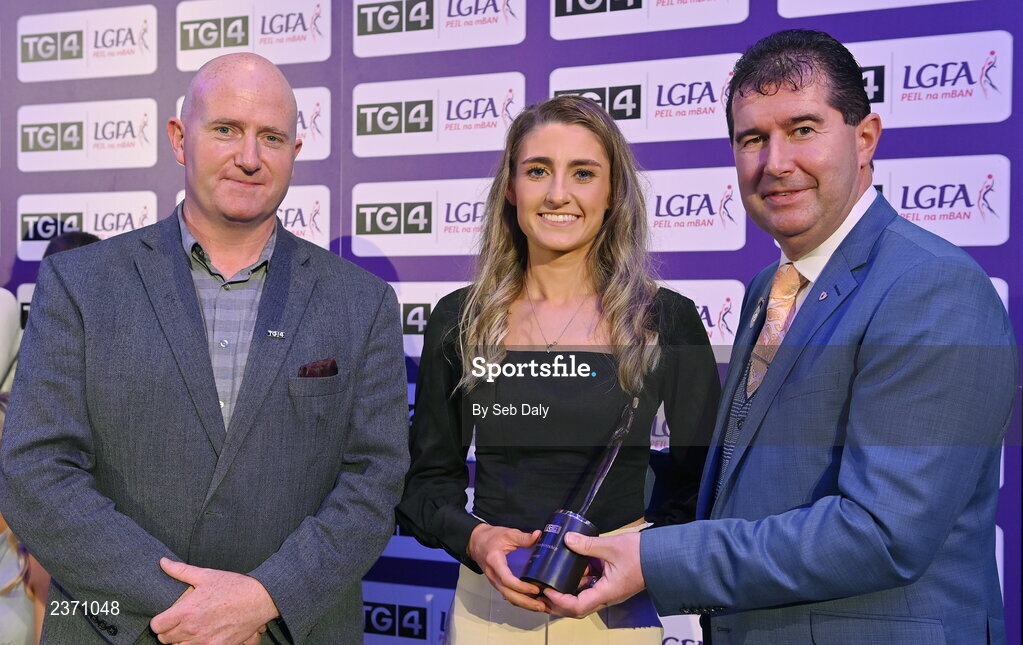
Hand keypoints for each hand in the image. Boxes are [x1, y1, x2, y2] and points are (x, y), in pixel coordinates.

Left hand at [151, 558, 278, 644]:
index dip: (159, 621)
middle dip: (169, 631)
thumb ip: (181, 570)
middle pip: (165, 639)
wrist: (259, 599)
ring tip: (190, 631)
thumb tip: (163, 562)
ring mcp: (204, 641)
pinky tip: (203, 637)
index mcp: (186, 611)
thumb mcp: (206, 575)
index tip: (167, 617)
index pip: (157, 626)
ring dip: (180, 641)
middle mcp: (192, 629)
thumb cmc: (233, 586)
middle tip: (179, 623)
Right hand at [467, 524, 543, 611]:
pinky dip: (519, 601)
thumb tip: (538, 535)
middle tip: (542, 605)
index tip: (535, 588)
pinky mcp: (497, 583)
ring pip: (508, 597)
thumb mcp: (507, 533)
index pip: (506, 579)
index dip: (521, 586)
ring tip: (540, 607)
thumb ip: (523, 537)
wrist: (476, 542)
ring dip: (524, 604)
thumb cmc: (491, 538)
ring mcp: (494, 580)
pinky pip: (508, 595)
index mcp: (494, 561)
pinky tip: (531, 602)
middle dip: (525, 602)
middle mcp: (493, 574)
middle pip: (508, 594)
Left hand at [542, 531, 644, 617]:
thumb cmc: (640, 553)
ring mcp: (607, 592)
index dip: (559, 601)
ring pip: (582, 599)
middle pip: (577, 608)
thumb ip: (588, 544)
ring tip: (549, 581)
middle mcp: (605, 597)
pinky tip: (567, 571)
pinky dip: (577, 583)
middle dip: (557, 603)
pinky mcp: (609, 584)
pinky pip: (589, 588)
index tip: (546, 589)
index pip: (578, 606)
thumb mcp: (612, 546)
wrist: (661, 556)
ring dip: (566, 593)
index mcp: (606, 593)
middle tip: (542, 591)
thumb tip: (567, 539)